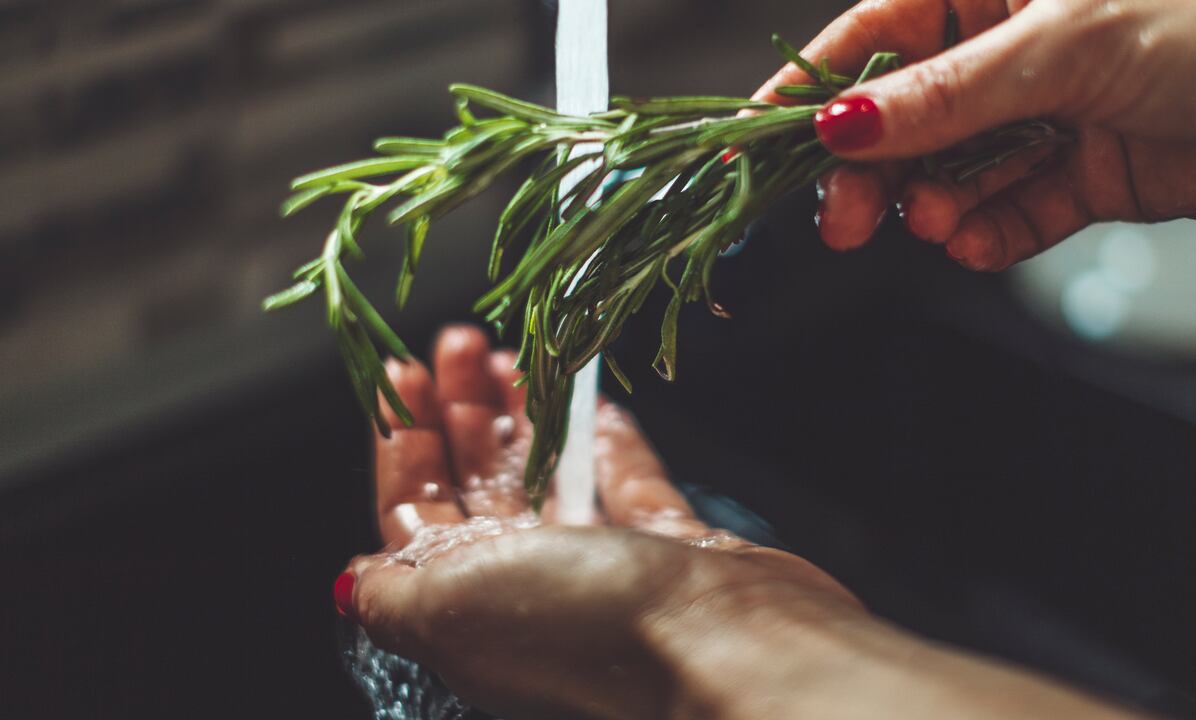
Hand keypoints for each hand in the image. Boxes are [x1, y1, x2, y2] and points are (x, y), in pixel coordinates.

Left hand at [338, 326, 864, 718]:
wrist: (724, 655)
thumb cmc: (580, 628)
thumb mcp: (448, 607)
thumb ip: (390, 594)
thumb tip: (347, 583)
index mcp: (466, 608)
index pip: (415, 516)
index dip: (402, 443)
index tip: (402, 374)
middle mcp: (531, 591)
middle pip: (478, 487)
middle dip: (459, 411)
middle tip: (458, 341)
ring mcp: (606, 571)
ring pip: (550, 477)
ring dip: (524, 416)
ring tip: (510, 352)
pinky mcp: (673, 552)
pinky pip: (631, 484)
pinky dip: (607, 440)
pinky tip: (592, 400)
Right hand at [757, 0, 1195, 269]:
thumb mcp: (1060, 44)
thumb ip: (944, 96)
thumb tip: (844, 124)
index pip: (878, 35)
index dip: (817, 90)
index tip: (760, 141)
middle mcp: (1016, 47)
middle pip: (907, 117)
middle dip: (874, 172)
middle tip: (845, 222)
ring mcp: (1051, 111)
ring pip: (956, 170)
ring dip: (937, 206)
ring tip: (939, 227)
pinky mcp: (1088, 170)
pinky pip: (1016, 210)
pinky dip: (991, 232)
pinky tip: (977, 242)